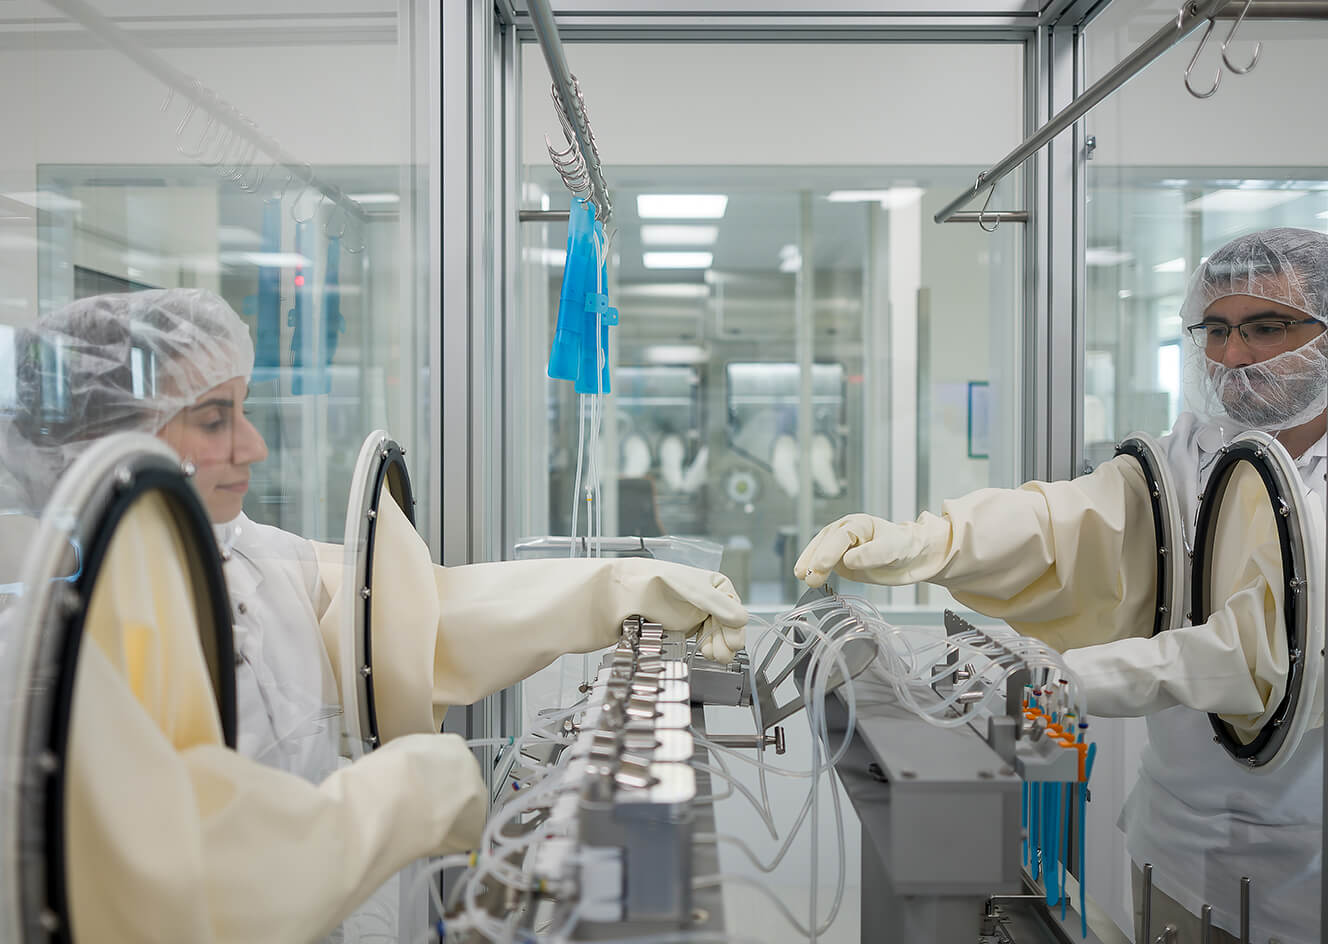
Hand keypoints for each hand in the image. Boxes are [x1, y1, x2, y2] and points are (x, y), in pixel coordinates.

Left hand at [612, 558, 746, 662]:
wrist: (628, 593)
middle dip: (728, 639)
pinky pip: (705, 642)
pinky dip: (708, 648)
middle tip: (724, 651)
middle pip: (729, 625)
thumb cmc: (657, 581)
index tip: (734, 640)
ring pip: (719, 636)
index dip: (735, 626)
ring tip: (713, 653)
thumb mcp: (692, 590)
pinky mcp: (689, 630)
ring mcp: (700, 616)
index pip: (735, 609)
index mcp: (717, 586)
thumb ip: (717, 604)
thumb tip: (742, 619)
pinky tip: (705, 651)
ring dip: (719, 646)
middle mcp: (711, 602)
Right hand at [794, 513, 947, 587]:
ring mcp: (840, 547)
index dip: (830, 551)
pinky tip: (806, 579)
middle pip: (825, 543)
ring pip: (819, 551)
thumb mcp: (894, 549)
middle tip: (808, 576)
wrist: (911, 558)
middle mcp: (845, 533)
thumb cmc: (904, 546)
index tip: (822, 566)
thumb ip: (872, 554)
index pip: (840, 536)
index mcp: (858, 524)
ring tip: (802, 578)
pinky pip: (822, 564)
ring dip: (809, 564)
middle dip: (816, 559)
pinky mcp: (838, 561)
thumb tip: (848, 561)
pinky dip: (813, 570)